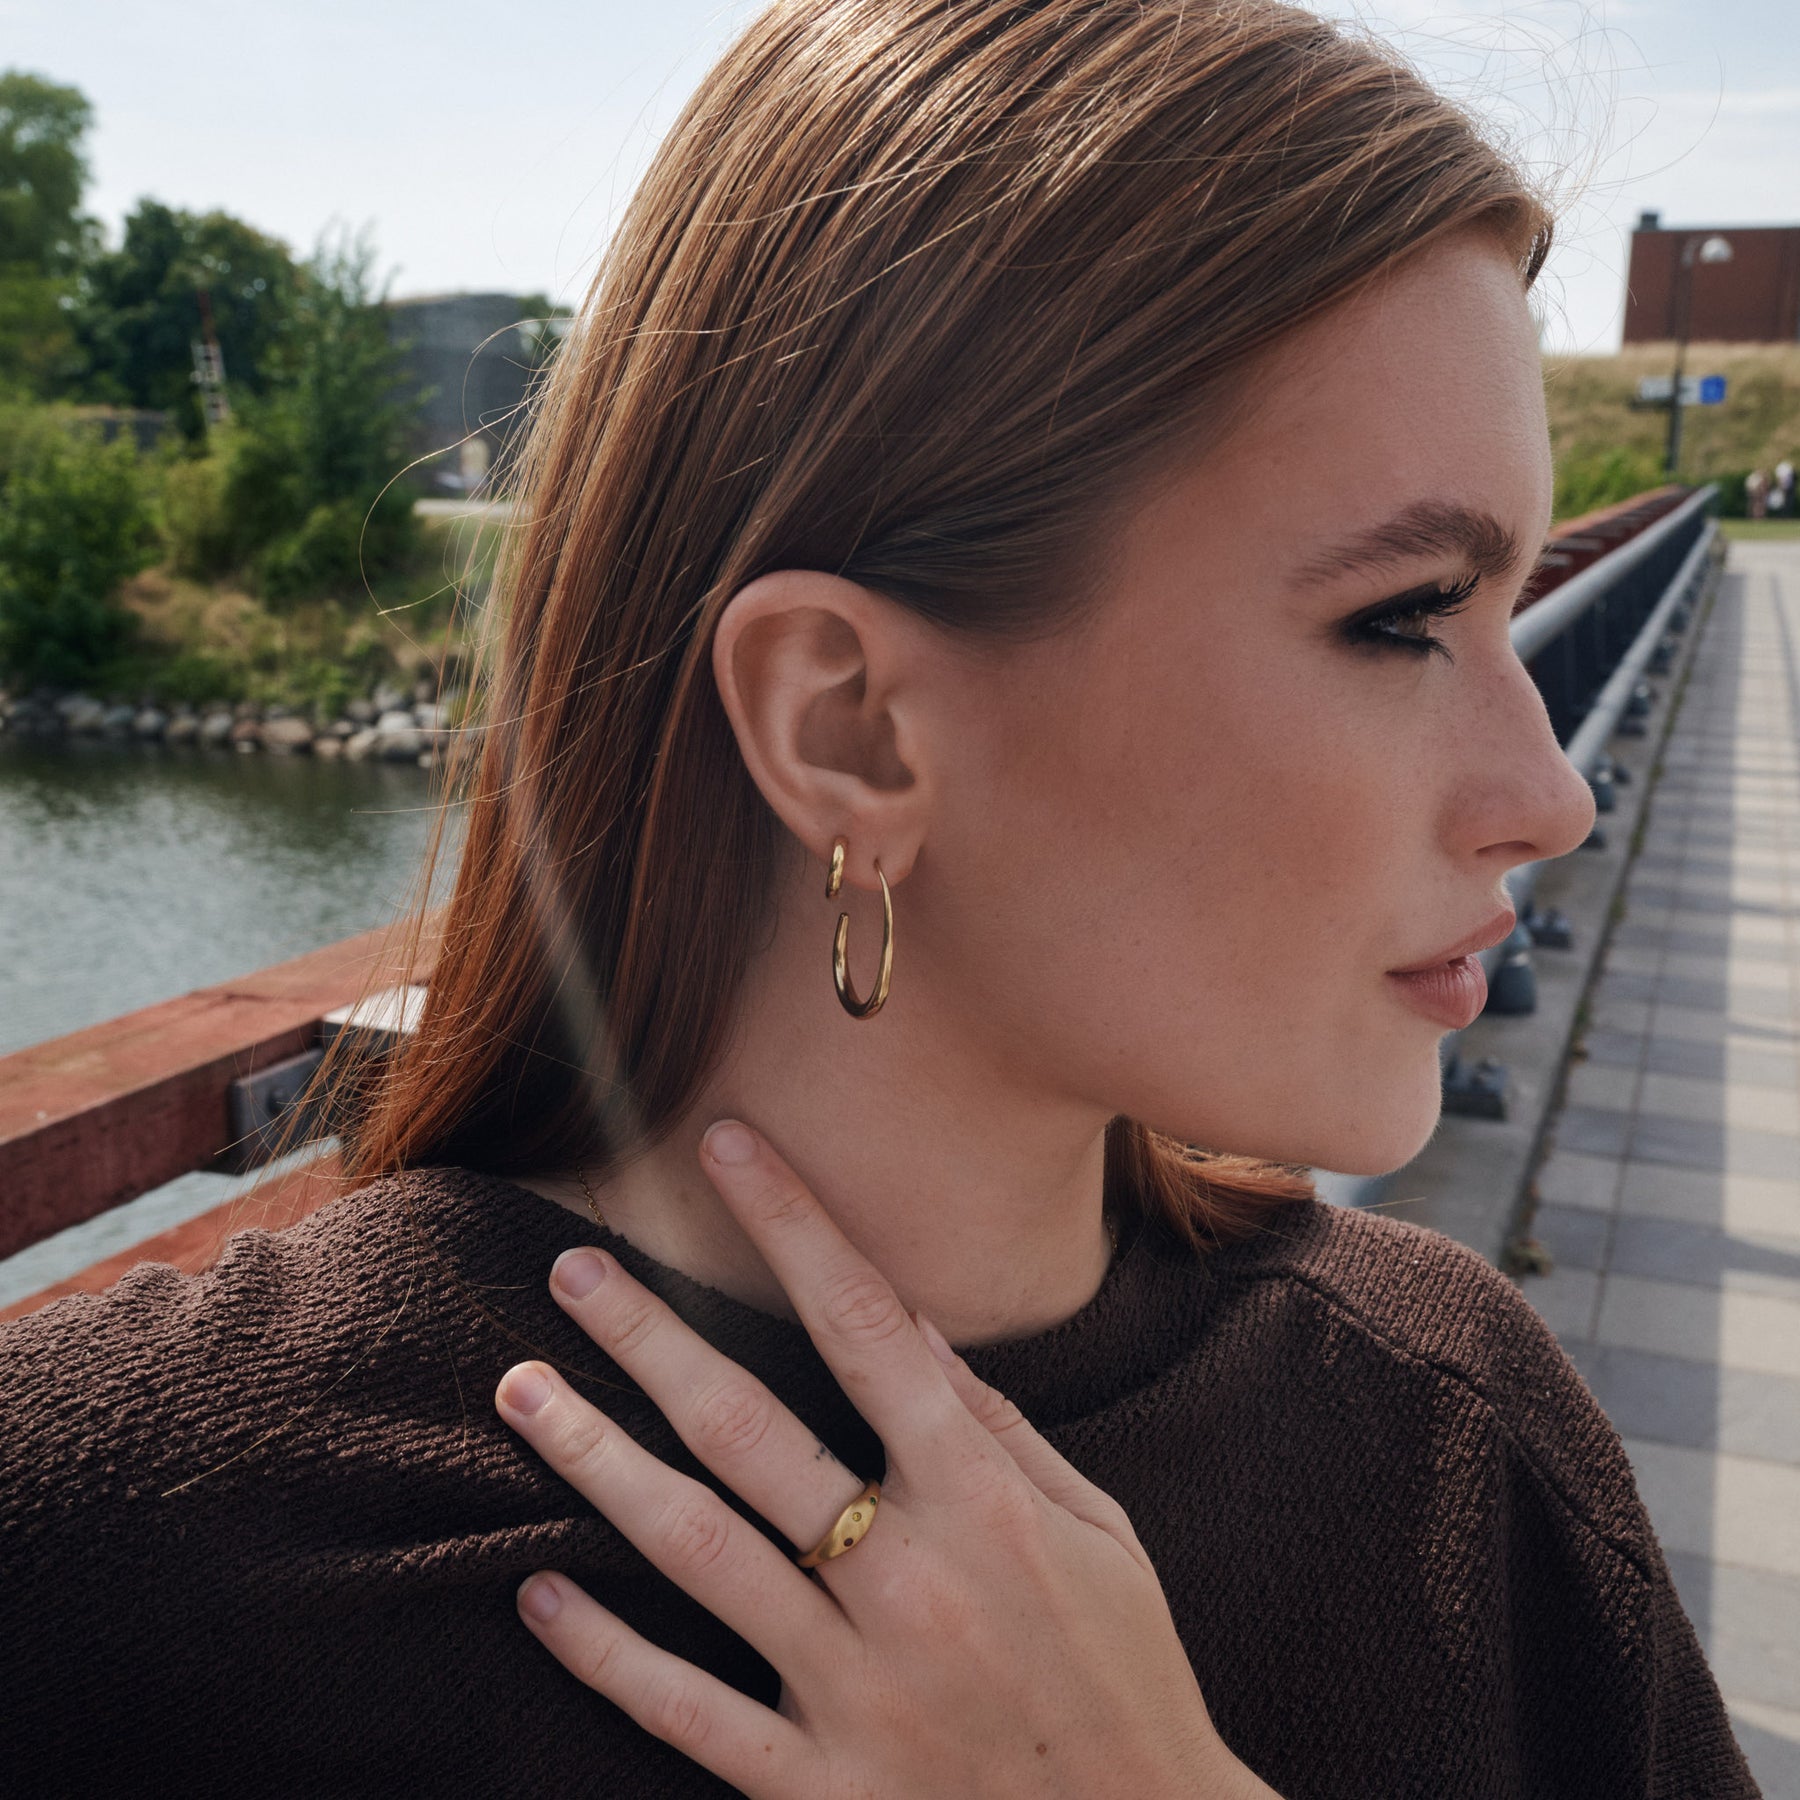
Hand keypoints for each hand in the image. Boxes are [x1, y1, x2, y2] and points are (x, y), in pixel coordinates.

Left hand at [495, 1119, 1278, 1798]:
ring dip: (595, 1460)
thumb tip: (906, 1322)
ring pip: (693, 1550)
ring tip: (520, 1391)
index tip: (728, 1147)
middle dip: (649, 1333)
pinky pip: (685, 1711)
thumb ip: (997, 1427)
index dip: (791, 1222)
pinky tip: (536, 1592)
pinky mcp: (816, 1786)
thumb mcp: (1096, 1531)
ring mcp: (854, 1687)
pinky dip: (604, 1653)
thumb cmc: (1125, 1674)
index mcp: (984, 1500)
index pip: (866, 1324)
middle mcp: (908, 1579)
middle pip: (746, 1427)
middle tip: (571, 1264)